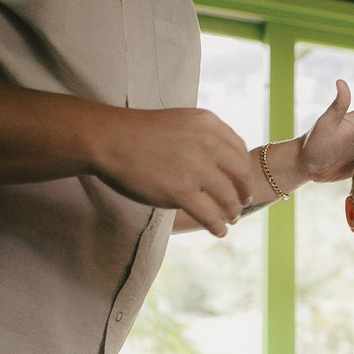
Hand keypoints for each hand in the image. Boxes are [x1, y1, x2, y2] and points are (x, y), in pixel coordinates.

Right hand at [93, 106, 254, 237]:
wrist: (107, 139)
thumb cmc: (138, 132)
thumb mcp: (179, 121)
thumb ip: (202, 135)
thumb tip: (221, 156)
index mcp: (208, 123)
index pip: (239, 149)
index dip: (244, 168)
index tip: (243, 181)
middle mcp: (207, 143)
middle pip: (241, 173)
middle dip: (245, 191)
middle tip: (244, 202)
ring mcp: (195, 168)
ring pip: (228, 197)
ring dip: (233, 211)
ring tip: (231, 219)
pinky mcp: (181, 192)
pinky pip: (210, 215)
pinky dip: (218, 226)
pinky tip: (219, 231)